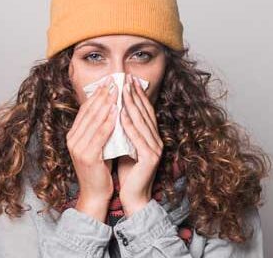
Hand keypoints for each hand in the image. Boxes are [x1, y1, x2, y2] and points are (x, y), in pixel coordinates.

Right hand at [66, 75, 117, 221]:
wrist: (95, 193)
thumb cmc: (99, 169)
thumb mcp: (97, 145)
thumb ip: (98, 129)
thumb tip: (109, 108)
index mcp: (73, 136)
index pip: (84, 110)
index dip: (96, 95)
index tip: (108, 83)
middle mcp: (72, 140)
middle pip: (89, 112)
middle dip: (102, 95)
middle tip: (114, 81)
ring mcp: (78, 148)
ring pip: (94, 121)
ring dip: (106, 104)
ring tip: (117, 92)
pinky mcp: (88, 156)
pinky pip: (100, 135)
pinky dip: (109, 122)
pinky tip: (117, 112)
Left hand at [118, 73, 163, 216]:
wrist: (133, 195)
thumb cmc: (128, 171)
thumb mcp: (126, 145)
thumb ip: (124, 130)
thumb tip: (115, 110)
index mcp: (152, 136)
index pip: (144, 110)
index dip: (137, 94)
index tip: (127, 79)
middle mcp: (157, 139)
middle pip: (144, 112)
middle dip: (134, 94)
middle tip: (125, 78)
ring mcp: (155, 148)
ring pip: (141, 121)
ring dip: (131, 104)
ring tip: (122, 90)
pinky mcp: (150, 158)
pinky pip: (137, 137)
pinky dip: (129, 124)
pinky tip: (121, 114)